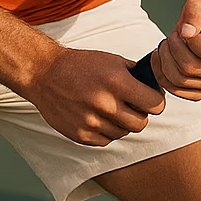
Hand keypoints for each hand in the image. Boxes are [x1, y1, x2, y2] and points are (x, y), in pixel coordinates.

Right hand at [25, 47, 165, 146]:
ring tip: (112, 109)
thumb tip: (155, 87)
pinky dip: (106, 131)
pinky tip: (99, 117)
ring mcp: (91, 122)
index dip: (155, 102)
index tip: (151, 99)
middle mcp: (104, 104)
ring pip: (123, 133)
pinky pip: (106, 140)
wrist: (45, 74)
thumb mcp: (112, 60)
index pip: (154, 104)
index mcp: (116, 82)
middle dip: (140, 115)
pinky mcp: (80, 135)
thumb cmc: (81, 65)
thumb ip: (136, 75)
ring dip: (122, 123)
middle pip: (141, 124)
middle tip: (132, 106)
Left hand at [151, 0, 200, 101]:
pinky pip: (176, 90)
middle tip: (174, 36)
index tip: (186, 30)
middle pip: (193, 69)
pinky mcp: (200, 92)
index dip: (194, 42)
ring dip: (166, 59)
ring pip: (180, 80)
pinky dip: (162, 74)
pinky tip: (162, 58)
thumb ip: (195, 13)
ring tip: (167, 44)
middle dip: (175, 48)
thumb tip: (187, 32)